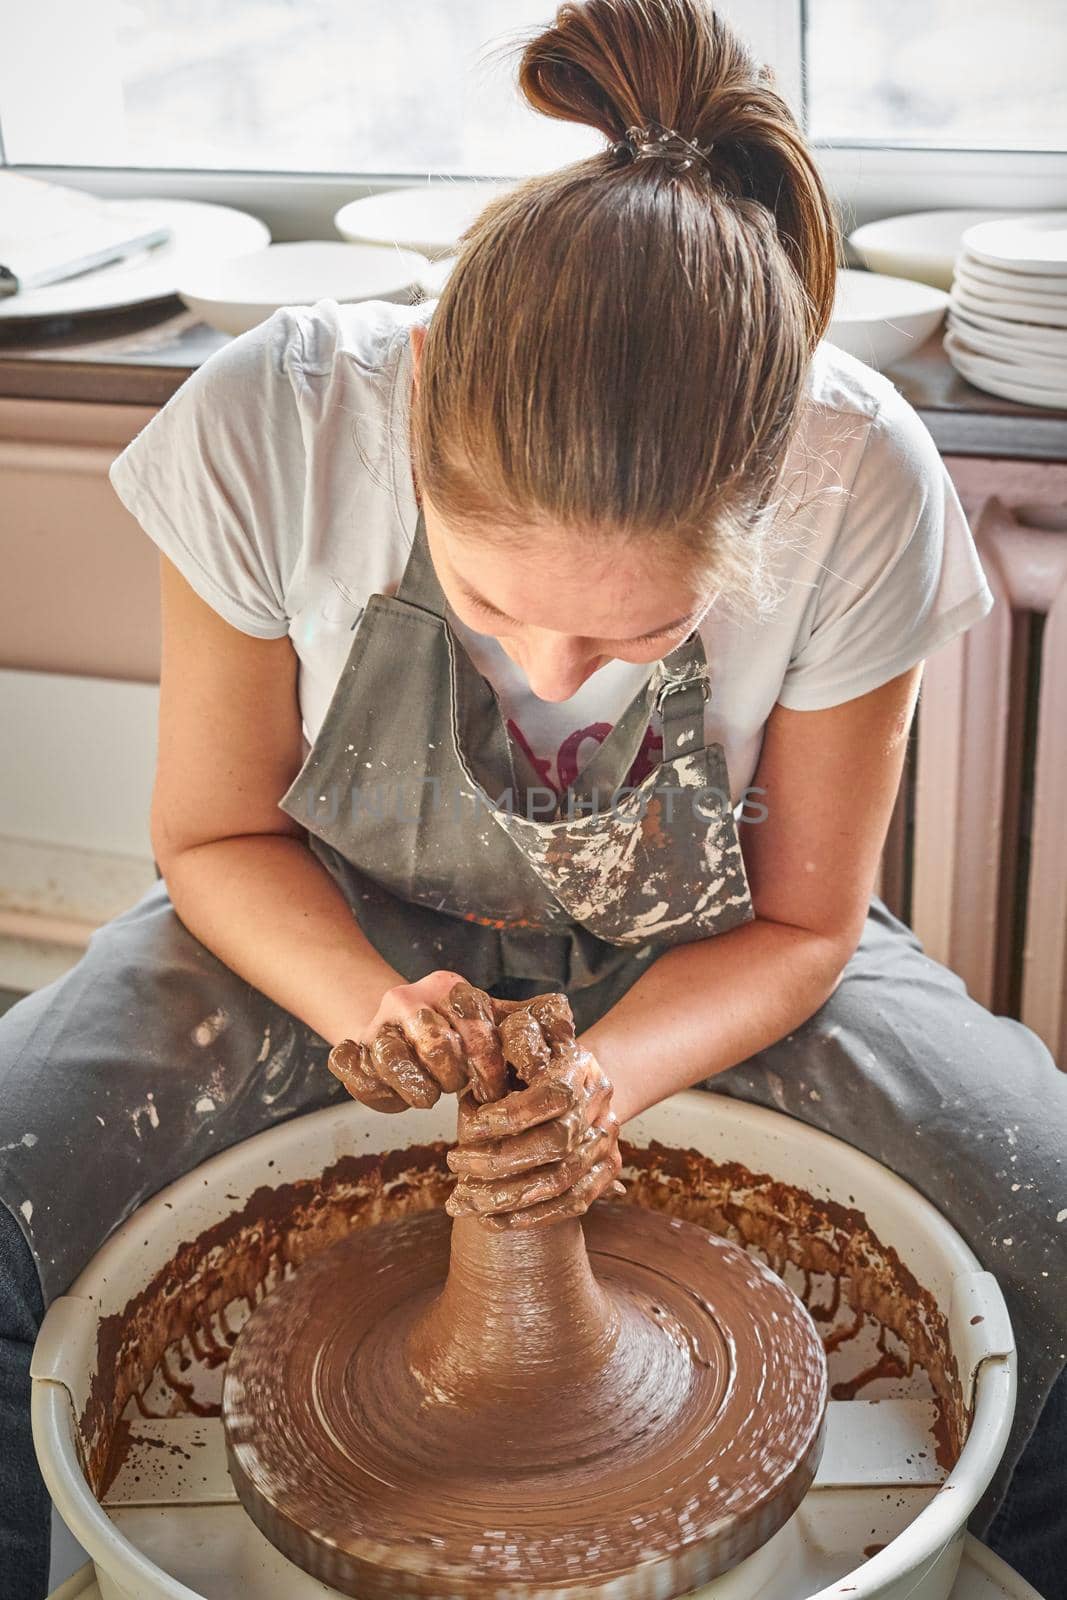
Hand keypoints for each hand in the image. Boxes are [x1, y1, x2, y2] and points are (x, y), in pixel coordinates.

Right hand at [327, 972, 518, 1112]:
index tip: (493, 1089)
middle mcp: (408, 999)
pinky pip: (352, 1070)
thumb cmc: (458, 1032)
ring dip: (417, 1089)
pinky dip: (372, 1088)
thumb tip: (562, 1014)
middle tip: (457, 1088)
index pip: (475, 1028)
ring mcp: (377, 1024)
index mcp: (449, 988)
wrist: (402, 1027)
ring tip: (429, 1096)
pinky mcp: (353, 1048)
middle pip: (435, 1045)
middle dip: (453, 1077)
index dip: (489, 1067)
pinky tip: (393, 1094)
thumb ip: (525, 1019)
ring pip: (392, 1059)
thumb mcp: (493, 1020)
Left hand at [444, 991, 623, 1229]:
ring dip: (507, 1197)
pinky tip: (492, 1221)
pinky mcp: (607, 1170)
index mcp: (578, 1065)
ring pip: (562, 1180)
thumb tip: (469, 1089)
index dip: (510, 1116)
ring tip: (463, 1201)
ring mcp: (607, 1138)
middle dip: (500, 1161)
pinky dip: (531, 1217)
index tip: (469, 1128)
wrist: (575, 1078)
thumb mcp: (512, 1045)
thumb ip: (495, 1059)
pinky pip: (574, 1203)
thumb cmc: (528, 1061)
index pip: (552, 1095)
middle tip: (455, 1163)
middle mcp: (600, 1102)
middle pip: (557, 1143)